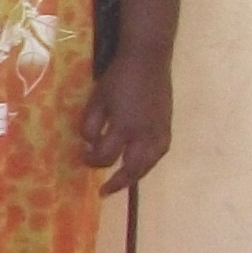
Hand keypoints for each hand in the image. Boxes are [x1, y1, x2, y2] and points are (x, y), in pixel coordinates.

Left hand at [83, 49, 172, 193]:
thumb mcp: (96, 100)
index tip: (84, 155)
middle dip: (117, 183)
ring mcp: (159, 131)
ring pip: (149, 164)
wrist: (148, 60)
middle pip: (132, 169)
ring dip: (134, 177)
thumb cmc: (118, 78)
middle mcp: (144, 135)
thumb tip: (90, 145)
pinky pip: (160, 153)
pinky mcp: (167, 126)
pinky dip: (149, 164)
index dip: (91, 159)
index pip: (106, 156)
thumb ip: (90, 125)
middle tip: (104, 192)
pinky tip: (140, 166)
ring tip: (122, 184)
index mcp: (124, 127)